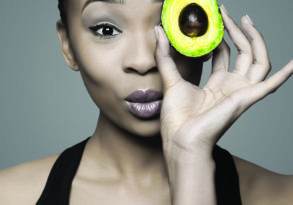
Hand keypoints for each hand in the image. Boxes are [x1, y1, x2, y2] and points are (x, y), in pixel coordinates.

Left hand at [154, 5, 292, 160]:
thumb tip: (157, 31)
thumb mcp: (170, 79)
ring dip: (255, 40)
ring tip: (247, 20)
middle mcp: (231, 86)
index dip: (221, 36)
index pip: (224, 54)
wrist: (181, 139)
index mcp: (216, 83)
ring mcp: (240, 92)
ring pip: (257, 61)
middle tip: (229, 13)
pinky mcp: (246, 98)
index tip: (215, 20)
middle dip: (238, 31)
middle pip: (242, 53)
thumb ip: (165, 55)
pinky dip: (284, 75)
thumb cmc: (177, 117)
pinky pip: (270, 85)